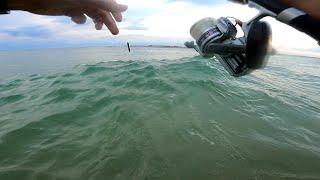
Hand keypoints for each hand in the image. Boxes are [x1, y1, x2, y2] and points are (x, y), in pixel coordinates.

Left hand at [7, 0, 127, 34]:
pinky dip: (79, 19)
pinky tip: (75, 19)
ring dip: (96, 21)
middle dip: (107, 20)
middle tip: (115, 33)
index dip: (115, 11)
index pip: (108, 2)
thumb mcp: (87, 1)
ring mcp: (77, 3)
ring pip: (91, 14)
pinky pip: (79, 16)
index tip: (119, 21)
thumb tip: (126, 7)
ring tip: (97, 29)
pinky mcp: (68, 10)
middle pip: (101, 9)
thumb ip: (106, 4)